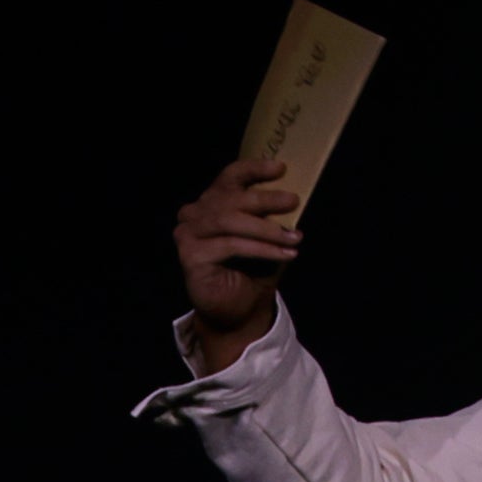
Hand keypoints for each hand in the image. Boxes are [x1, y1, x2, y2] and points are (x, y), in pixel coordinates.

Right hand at [171, 156, 302, 369]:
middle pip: (230, 198)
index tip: (281, 168)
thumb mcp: (268, 236)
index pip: (229, 177)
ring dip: (266, 229)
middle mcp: (194, 214)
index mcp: (212, 203)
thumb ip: (272, 214)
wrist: (240, 313)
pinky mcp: (189, 256)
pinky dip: (260, 249)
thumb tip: (291, 195)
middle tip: (293, 202)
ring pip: (229, 221)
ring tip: (294, 238)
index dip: (253, 168)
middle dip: (265, 199)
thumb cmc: (253, 271)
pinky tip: (282, 254)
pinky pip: (229, 245)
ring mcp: (188, 234)